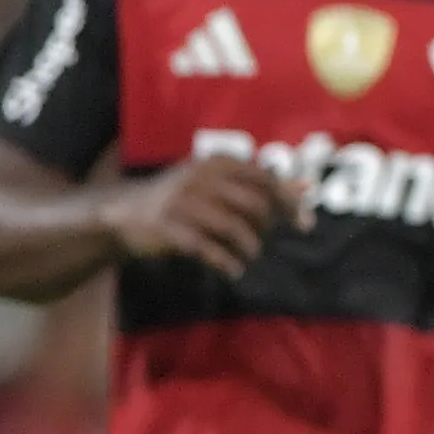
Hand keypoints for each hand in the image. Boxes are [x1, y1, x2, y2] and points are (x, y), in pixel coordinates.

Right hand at [102, 156, 311, 277]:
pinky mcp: (167, 226)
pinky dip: (226, 262)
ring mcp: (183, 201)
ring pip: (234, 227)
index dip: (291, 204)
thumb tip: (308, 186)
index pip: (267, 181)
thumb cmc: (184, 197)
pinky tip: (234, 270)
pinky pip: (207, 248)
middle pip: (255, 205)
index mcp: (218, 163)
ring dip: (250, 247)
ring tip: (249, 257)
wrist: (125, 211)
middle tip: (262, 243)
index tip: (306, 225)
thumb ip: (262, 184)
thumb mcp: (220, 183)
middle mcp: (202, 177)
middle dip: (268, 229)